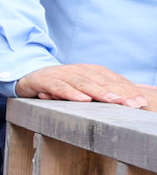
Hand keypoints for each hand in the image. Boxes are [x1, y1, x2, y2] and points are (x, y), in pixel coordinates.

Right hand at [16, 63, 153, 107]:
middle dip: (119, 93)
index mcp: (92, 70)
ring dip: (100, 92)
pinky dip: (71, 93)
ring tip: (114, 100)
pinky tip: (83, 99)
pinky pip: (60, 87)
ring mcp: (62, 74)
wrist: (29, 76)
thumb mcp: (87, 84)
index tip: (142, 102)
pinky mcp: (46, 80)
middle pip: (102, 81)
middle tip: (133, 104)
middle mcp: (79, 69)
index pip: (114, 80)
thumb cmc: (62, 83)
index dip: (128, 90)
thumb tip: (144, 92)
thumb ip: (111, 88)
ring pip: (84, 83)